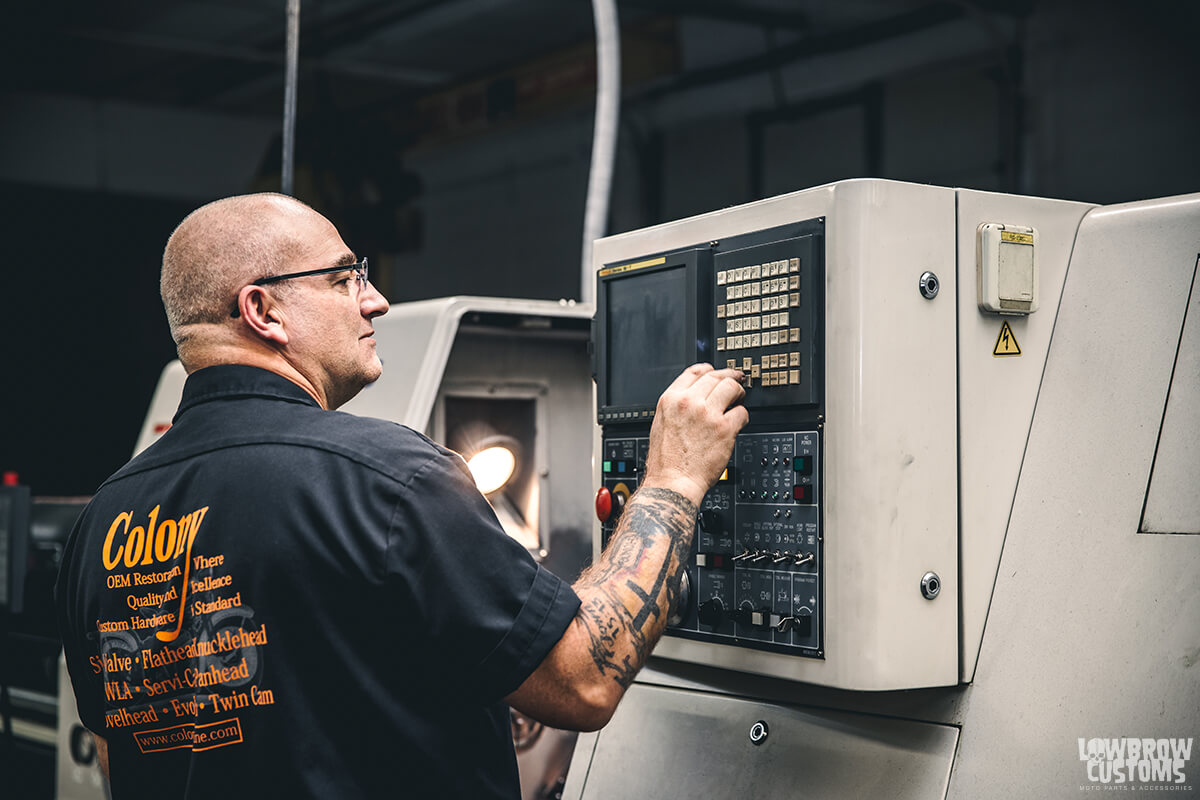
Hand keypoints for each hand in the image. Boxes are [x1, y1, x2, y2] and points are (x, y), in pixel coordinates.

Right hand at [640, 364, 748, 505]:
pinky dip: (742, 417)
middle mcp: (689, 403)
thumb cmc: (666, 461)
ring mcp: (708, 414)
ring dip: (739, 394)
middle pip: (717, 376)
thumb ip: (679, 407)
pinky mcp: (724, 429)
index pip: (695, 371)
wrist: (673, 482)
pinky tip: (737, 424)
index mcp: (671, 399)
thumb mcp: (662, 423)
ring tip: (738, 402)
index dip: (710, 370)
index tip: (717, 373)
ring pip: (732, 388)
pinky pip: (742, 413)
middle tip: (738, 382)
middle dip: (730, 378)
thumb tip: (698, 397)